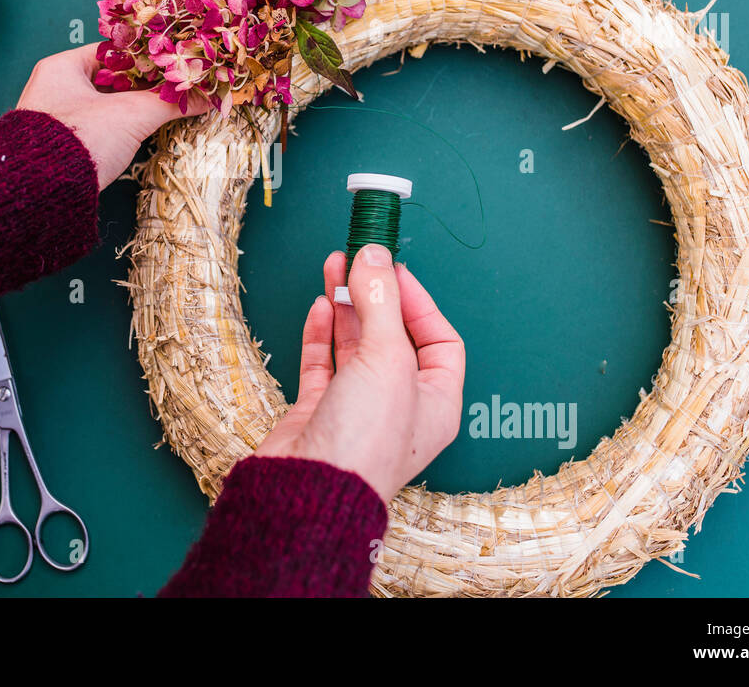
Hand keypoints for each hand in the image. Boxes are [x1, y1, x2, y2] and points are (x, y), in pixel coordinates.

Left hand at [16, 44, 205, 187]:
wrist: (45, 193)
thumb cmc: (81, 141)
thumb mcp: (131, 115)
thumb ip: (169, 103)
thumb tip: (205, 96)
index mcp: (62, 67)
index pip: (112, 51)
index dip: (146, 56)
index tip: (173, 62)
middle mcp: (54, 89)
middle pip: (110, 79)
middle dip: (143, 84)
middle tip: (175, 85)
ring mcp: (57, 119)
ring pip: (105, 105)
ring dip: (133, 107)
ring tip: (166, 106)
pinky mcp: (63, 146)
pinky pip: (99, 127)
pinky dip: (122, 127)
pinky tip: (144, 130)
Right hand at [255, 244, 465, 502]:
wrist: (308, 492)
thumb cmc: (366, 442)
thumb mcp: (387, 359)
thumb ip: (381, 301)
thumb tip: (374, 256)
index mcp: (436, 402)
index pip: (439, 340)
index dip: (418, 301)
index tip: (392, 269)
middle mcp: (400, 406)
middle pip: (393, 337)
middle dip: (376, 295)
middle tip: (358, 258)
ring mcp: (357, 408)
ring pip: (355, 345)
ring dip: (345, 305)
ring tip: (333, 267)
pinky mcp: (320, 412)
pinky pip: (323, 364)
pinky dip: (321, 333)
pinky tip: (320, 306)